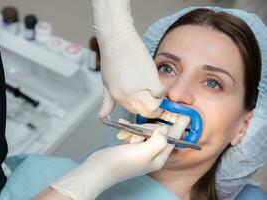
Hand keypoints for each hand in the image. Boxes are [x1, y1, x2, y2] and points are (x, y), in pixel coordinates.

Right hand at [51, 116, 189, 199]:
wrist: (99, 169)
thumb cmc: (121, 163)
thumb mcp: (144, 152)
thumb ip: (158, 140)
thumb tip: (165, 129)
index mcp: (159, 158)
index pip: (173, 140)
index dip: (179, 127)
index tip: (186, 116)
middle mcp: (152, 154)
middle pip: (158, 134)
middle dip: (147, 128)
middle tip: (136, 131)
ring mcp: (141, 151)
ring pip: (145, 132)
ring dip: (135, 130)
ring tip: (124, 135)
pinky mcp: (132, 147)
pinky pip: (135, 134)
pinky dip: (129, 131)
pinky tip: (122, 131)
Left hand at [92, 0, 164, 117]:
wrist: (117, 40)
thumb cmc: (111, 59)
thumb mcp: (106, 84)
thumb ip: (107, 103)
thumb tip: (101, 116)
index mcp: (118, 97)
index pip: (134, 111)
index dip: (140, 108)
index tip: (145, 102)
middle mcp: (128, 96)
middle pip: (145, 111)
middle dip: (150, 107)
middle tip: (151, 97)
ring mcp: (139, 89)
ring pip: (154, 105)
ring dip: (156, 100)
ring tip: (152, 89)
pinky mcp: (150, 79)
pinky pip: (160, 92)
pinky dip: (160, 90)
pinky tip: (155, 82)